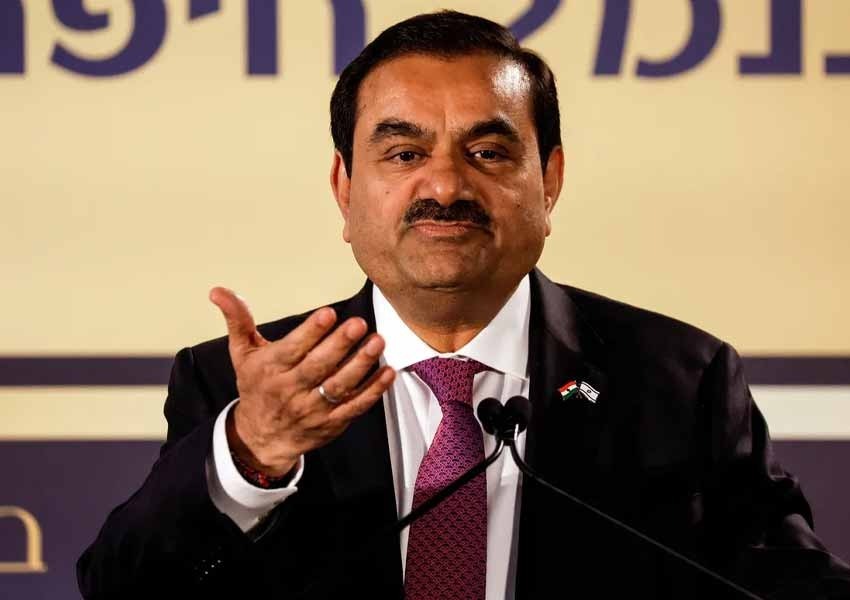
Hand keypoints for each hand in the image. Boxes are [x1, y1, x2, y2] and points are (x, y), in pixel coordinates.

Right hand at [209, 287, 395, 476]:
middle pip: (317, 367)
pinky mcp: (331, 423)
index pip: (292, 349)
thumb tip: (218, 291)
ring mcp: (313, 409)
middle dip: (339, 345)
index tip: (329, 313)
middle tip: (359, 324)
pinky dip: (373, 391)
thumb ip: (238, 320)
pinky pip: (355, 407)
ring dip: (361, 365)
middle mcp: (290, 391)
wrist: (261, 438)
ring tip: (377, 341)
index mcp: (269, 370)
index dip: (311, 332)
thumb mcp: (242, 354)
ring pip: (339, 387)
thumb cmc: (256, 387)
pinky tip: (388, 372)